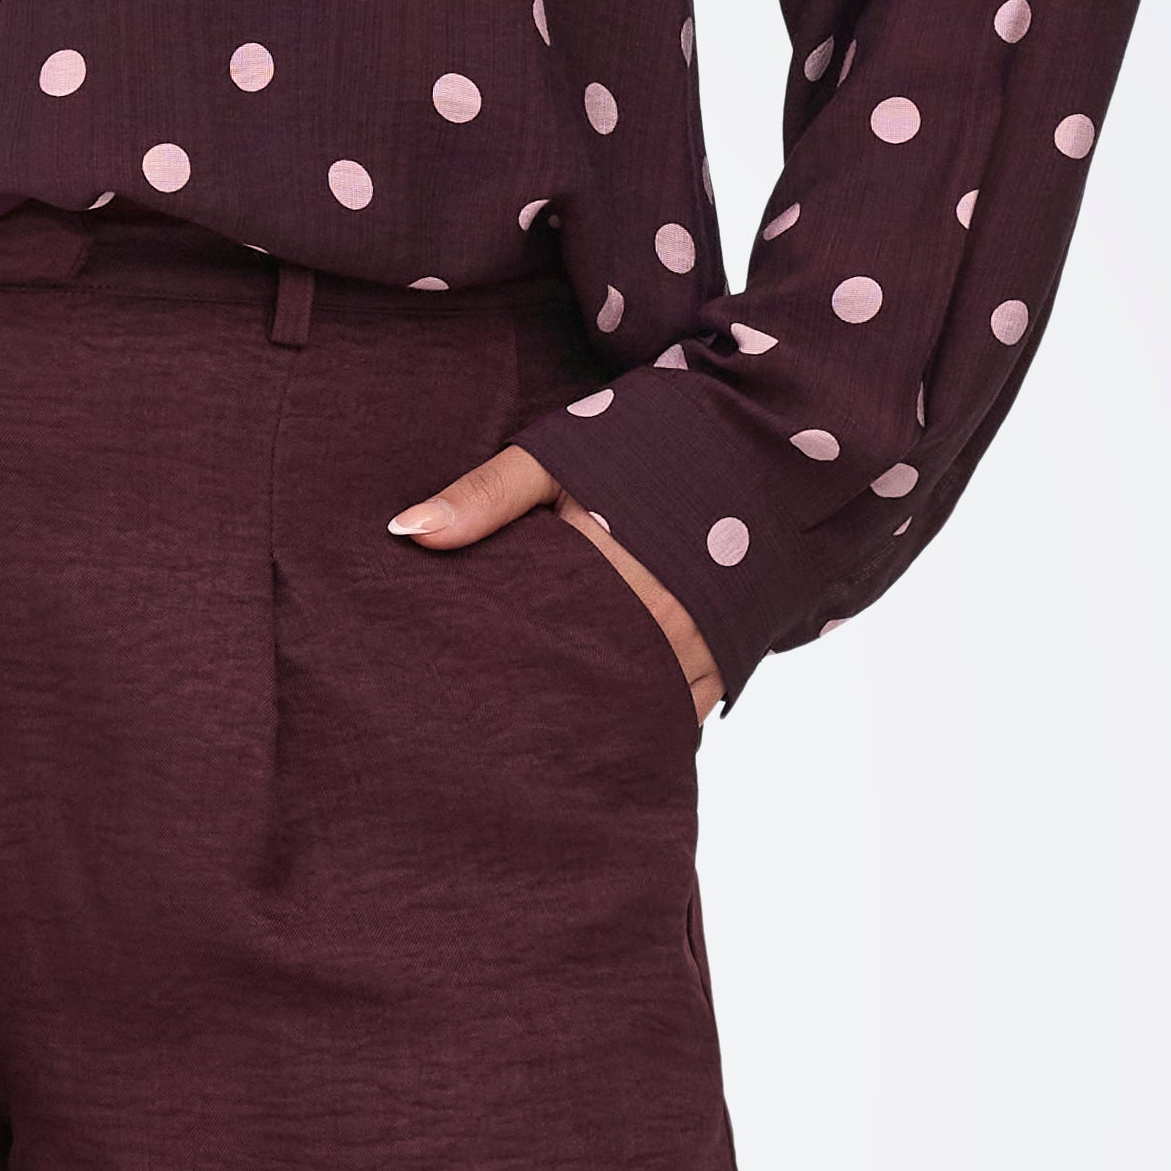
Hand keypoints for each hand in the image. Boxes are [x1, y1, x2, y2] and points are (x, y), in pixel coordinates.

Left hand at [384, 441, 722, 716]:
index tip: (459, 686)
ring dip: (591, 715)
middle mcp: (652, 619)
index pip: (528, 642)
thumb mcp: (559, 453)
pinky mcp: (728, 656)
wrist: (763, 433)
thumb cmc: (652, 437)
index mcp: (600, 570)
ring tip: (542, 736)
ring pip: (628, 706)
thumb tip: (406, 533)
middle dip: (536, 703)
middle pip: (578, 684)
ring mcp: (695, 643)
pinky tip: (606, 726)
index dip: (494, 667)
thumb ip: (484, 496)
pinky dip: (643, 716)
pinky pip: (678, 711)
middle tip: (491, 727)